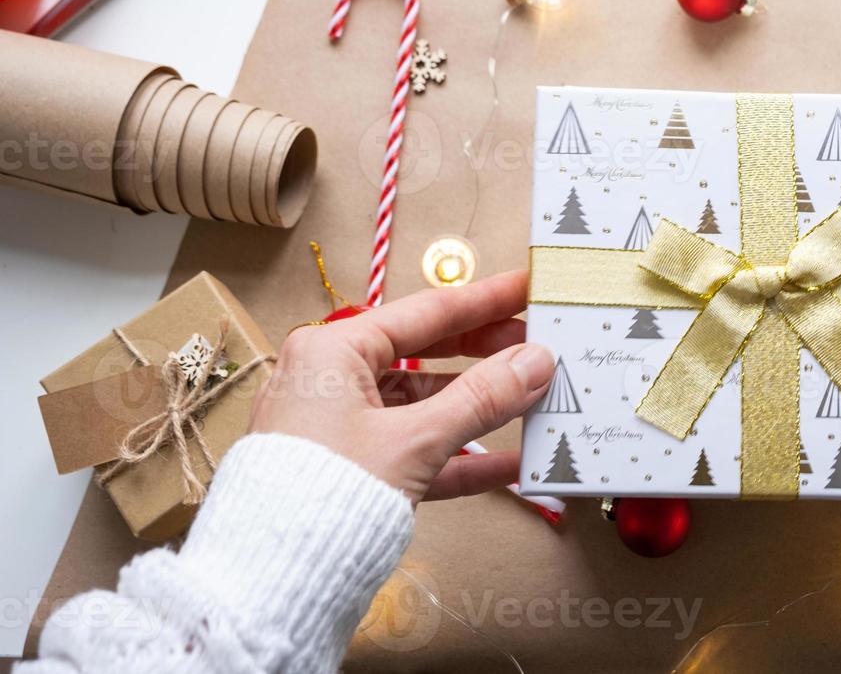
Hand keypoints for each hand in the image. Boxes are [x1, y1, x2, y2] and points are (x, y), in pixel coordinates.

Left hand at [248, 270, 552, 503]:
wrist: (270, 580)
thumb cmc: (323, 494)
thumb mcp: (414, 440)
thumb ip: (481, 398)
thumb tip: (536, 361)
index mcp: (333, 351)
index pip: (427, 312)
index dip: (486, 300)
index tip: (528, 287)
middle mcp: (333, 379)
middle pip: (428, 354)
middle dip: (489, 354)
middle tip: (542, 343)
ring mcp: (342, 426)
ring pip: (426, 405)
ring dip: (481, 407)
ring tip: (535, 399)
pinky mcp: (352, 469)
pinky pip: (416, 450)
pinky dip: (461, 455)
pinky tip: (511, 462)